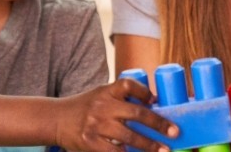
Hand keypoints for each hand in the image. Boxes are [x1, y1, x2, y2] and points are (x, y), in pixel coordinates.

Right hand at [54, 79, 176, 151]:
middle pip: (136, 114)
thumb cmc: (85, 108)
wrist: (56, 120)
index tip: (155, 100)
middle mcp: (102, 107)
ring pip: (129, 137)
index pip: (128, 85)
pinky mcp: (91, 143)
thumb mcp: (100, 95)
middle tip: (174, 132)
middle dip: (158, 124)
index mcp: (105, 91)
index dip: (144, 92)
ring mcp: (96, 126)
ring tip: (163, 150)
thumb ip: (121, 98)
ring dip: (149, 145)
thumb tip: (153, 105)